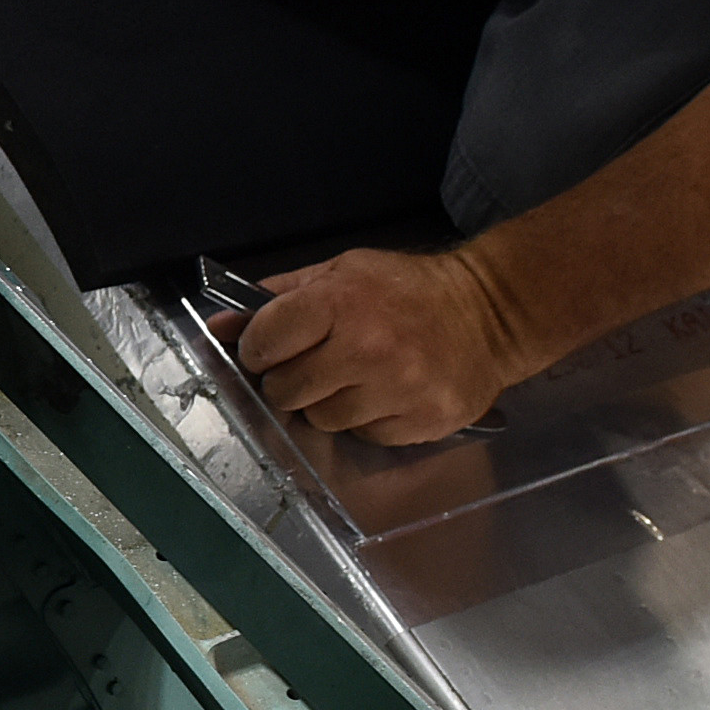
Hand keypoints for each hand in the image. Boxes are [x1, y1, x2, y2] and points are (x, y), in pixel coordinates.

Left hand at [234, 246, 522, 445]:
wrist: (489, 314)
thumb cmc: (408, 290)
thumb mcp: (341, 273)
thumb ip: (278, 299)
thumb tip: (220, 326)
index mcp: (341, 303)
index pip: (264, 341)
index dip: (259, 347)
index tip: (271, 347)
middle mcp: (367, 350)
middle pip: (285, 390)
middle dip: (289, 379)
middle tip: (315, 363)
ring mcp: (396, 390)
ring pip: (321, 419)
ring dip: (327, 402)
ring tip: (355, 376)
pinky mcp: (420, 422)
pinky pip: (362, 435)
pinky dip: (365, 419)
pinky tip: (385, 393)